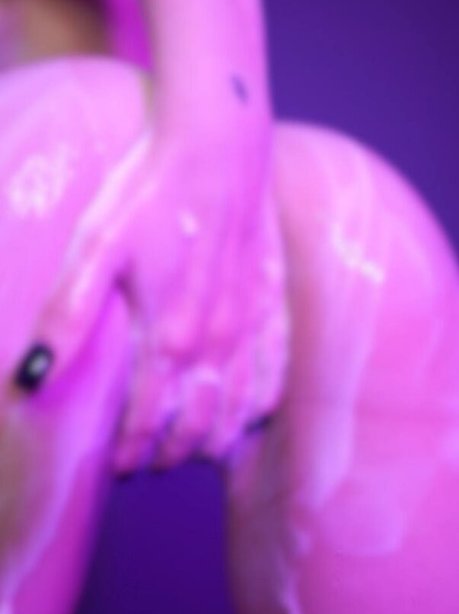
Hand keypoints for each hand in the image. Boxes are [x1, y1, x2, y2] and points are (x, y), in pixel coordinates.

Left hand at [14, 87, 289, 472]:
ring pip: (237, 407)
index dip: (132, 449)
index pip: (148, 417)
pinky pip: (274, 370)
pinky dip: (261, 402)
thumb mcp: (96, 246)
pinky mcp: (272, 301)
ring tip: (196, 454)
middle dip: (170, 453)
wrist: (218, 146)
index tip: (120, 467)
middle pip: (195, 423)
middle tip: (151, 465)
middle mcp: (215, 342)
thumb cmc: (151, 192)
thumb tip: (29, 378)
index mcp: (168, 335)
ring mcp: (249, 324)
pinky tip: (253, 412)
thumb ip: (66, 316)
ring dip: (214, 439)